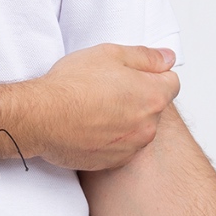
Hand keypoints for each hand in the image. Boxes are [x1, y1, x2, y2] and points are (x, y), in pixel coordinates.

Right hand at [14, 44, 179, 171]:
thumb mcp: (109, 53)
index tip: (130, 72)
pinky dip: (112, 136)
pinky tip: (91, 125)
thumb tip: (168, 58)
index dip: (151, 73)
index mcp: (152, 96)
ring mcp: (132, 147)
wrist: (43, 117)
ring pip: (139, 127)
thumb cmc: (72, 84)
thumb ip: (145, 56)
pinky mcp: (115, 162)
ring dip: (126, 117)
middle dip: (138, 95)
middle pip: (155, 105)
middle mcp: (149, 126)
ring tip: (96, 106)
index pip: (172, 82)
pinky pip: (122, 145)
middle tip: (108, 86)